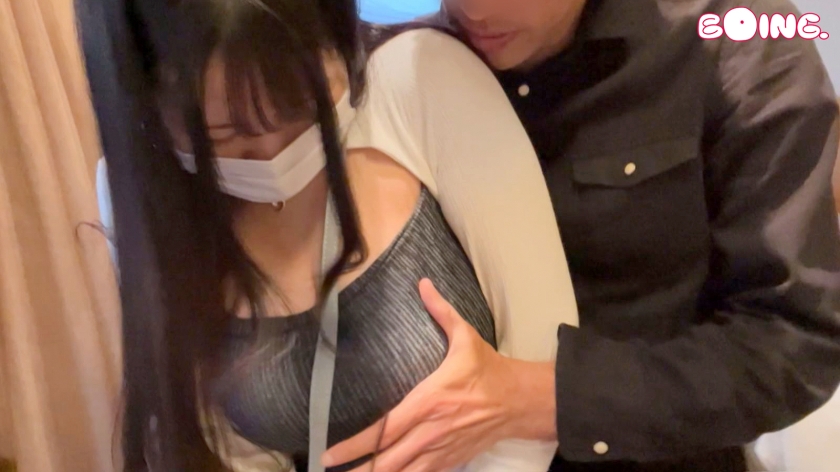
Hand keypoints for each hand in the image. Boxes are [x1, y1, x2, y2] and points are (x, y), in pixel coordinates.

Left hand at [322, 278, 555, 471]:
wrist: (520, 399)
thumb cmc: (488, 368)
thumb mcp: (466, 336)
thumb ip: (441, 311)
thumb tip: (423, 283)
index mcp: (430, 400)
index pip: (385, 428)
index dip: (357, 444)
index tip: (331, 453)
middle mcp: (433, 430)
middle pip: (389, 459)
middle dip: (361, 469)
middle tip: (331, 471)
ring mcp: (443, 449)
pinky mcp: (454, 459)